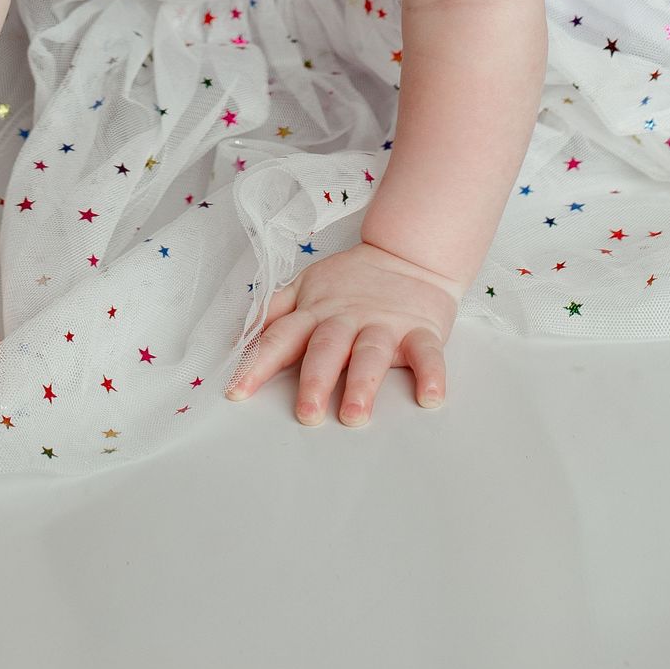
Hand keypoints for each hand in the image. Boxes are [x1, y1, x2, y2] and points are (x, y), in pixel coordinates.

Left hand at [224, 240, 455, 425]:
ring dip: (364, 384)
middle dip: (315, 380)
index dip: (258, 364)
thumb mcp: (305, 286)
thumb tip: (238, 339)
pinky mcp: (421, 330)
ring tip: (355, 414)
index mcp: (315, 311)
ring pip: (371, 353)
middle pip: (327, 348)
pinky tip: (429, 397)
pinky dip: (431, 374)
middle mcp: (347, 319)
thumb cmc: (351, 281)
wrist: (408, 254)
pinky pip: (427, 353)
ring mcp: (384, 324)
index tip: (238, 393)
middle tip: (306, 413)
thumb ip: (273, 312)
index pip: (281, 337)